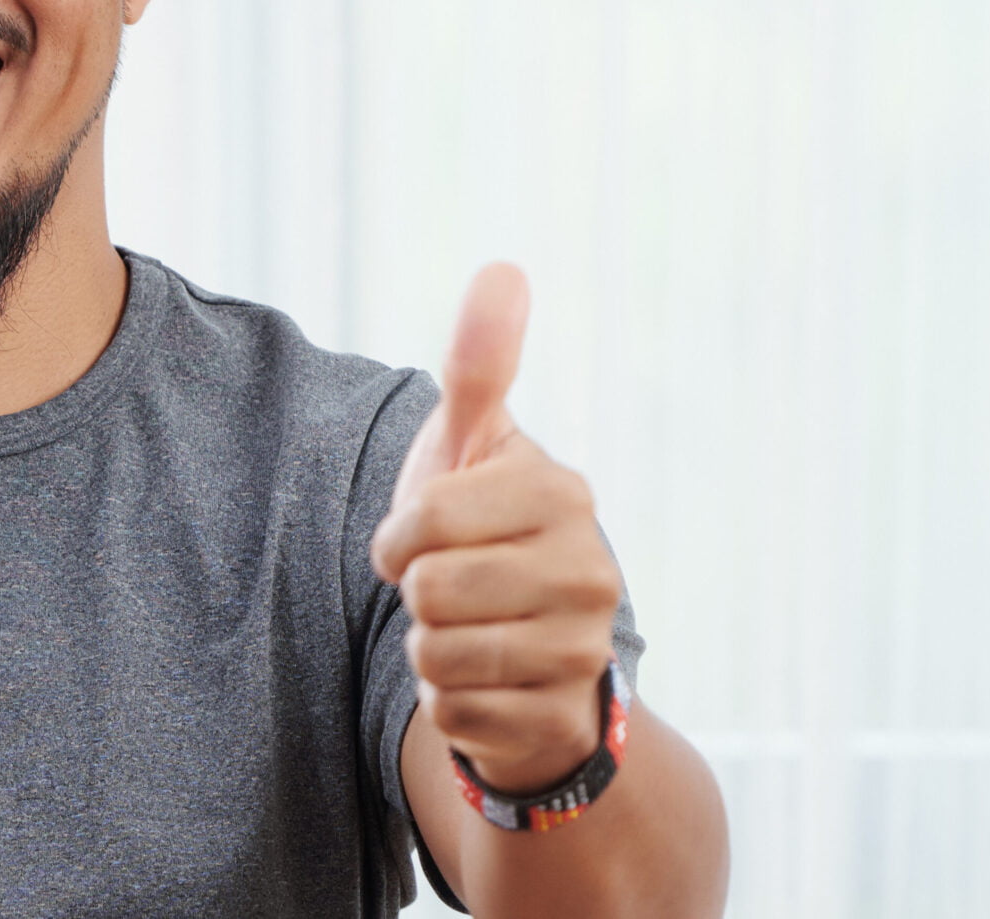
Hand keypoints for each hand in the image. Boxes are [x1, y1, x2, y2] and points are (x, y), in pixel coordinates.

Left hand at [369, 263, 622, 794]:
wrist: (526, 645)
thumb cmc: (482, 529)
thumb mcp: (473, 444)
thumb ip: (482, 363)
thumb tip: (504, 266)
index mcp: (561, 494)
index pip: (424, 522)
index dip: (398, 535)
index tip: (413, 537)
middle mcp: (591, 573)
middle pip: (430, 594)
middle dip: (415, 595)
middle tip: (447, 588)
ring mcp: (584, 653)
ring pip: (437, 659)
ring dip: (427, 649)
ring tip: (465, 630)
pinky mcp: (562, 722)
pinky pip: (454, 718)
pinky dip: (448, 705)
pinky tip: (484, 684)